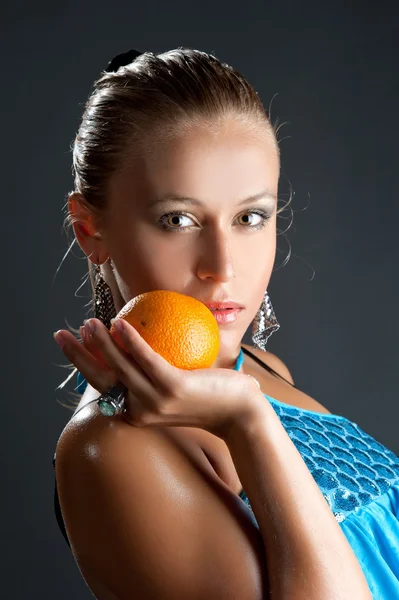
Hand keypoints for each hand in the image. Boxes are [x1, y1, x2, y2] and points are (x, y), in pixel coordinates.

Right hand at [54, 318, 264, 439]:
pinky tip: (119, 323)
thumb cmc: (210, 398)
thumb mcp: (176, 390)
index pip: (103, 387)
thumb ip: (157, 375)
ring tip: (88, 322)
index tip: (75, 345)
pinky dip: (130, 341)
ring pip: (118, 368)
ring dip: (99, 343)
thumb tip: (143, 342)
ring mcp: (155, 401)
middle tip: (62, 334)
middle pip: (101, 379)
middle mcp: (141, 410)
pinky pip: (146, 359)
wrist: (241, 414)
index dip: (84, 365)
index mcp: (137, 412)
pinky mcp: (172, 389)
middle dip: (77, 356)